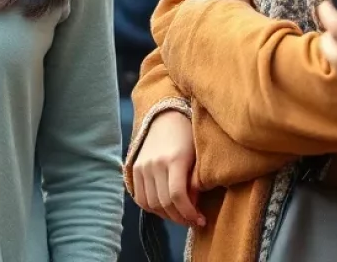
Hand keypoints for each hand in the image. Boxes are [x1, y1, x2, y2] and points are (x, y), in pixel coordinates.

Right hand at [131, 110, 204, 228]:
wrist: (166, 116)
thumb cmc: (188, 137)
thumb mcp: (197, 158)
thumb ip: (195, 183)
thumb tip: (192, 207)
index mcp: (174, 159)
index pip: (177, 196)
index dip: (189, 213)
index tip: (201, 220)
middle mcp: (154, 163)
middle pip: (163, 203)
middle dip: (180, 218)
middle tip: (192, 220)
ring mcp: (142, 165)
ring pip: (150, 203)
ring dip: (166, 216)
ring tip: (179, 214)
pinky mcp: (134, 167)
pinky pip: (139, 197)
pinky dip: (151, 208)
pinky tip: (164, 208)